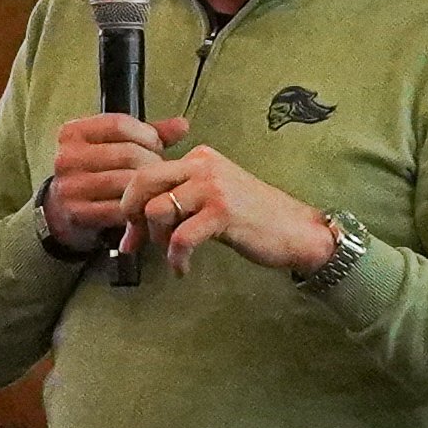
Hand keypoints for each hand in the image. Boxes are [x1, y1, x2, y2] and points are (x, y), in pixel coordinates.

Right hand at [41, 113, 178, 251]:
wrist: (62, 212)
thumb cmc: (94, 174)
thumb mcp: (114, 146)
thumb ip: (147, 134)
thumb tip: (182, 125)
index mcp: (73, 132)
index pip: (119, 124)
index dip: (146, 135)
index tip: (155, 145)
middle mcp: (67, 157)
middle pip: (127, 153)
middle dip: (152, 163)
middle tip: (160, 173)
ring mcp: (70, 186)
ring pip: (126, 182)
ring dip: (148, 188)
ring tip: (154, 190)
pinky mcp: (76, 213)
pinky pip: (119, 209)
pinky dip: (137, 209)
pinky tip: (143, 208)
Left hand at [121, 143, 335, 276]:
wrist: (297, 231)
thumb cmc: (253, 220)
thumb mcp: (212, 199)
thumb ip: (178, 203)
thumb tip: (135, 225)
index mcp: (198, 158)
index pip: (147, 171)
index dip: (130, 203)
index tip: (131, 231)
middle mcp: (202, 165)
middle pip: (142, 180)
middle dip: (130, 214)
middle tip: (135, 241)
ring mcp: (213, 187)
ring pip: (158, 209)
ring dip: (157, 239)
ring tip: (172, 254)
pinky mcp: (222, 212)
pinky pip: (180, 237)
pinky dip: (176, 258)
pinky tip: (183, 268)